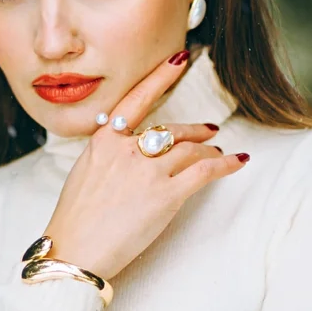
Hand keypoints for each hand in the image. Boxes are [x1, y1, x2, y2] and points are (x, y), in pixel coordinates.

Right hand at [44, 48, 248, 282]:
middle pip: (171, 130)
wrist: (75, 250)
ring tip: (218, 152)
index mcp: (104, 141)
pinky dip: (225, 164)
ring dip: (209, 149)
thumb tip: (127, 150)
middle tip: (209, 131)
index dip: (161, 77)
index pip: (137, 99)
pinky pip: (204, 171)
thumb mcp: (84, 174)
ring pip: (191, 149)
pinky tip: (237, 162)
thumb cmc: (75, 220)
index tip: (178, 60)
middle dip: (195, 131)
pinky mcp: (167, 195)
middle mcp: (128, 150)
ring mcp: (148, 171)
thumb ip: (108, 155)